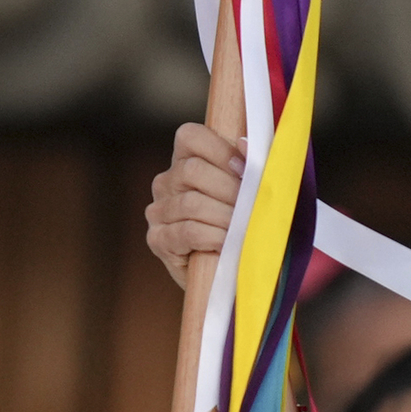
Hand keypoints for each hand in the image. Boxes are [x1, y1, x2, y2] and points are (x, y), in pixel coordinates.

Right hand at [145, 123, 243, 290]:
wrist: (235, 274)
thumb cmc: (246, 227)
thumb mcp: (251, 193)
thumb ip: (249, 166)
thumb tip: (245, 144)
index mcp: (185, 160)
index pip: (190, 137)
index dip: (220, 150)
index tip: (246, 171)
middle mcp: (166, 182)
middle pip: (192, 170)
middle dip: (229, 189)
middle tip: (252, 208)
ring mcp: (158, 211)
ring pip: (192, 203)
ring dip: (225, 217)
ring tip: (245, 229)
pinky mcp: (158, 239)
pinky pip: (188, 231)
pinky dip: (214, 237)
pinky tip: (228, 244)